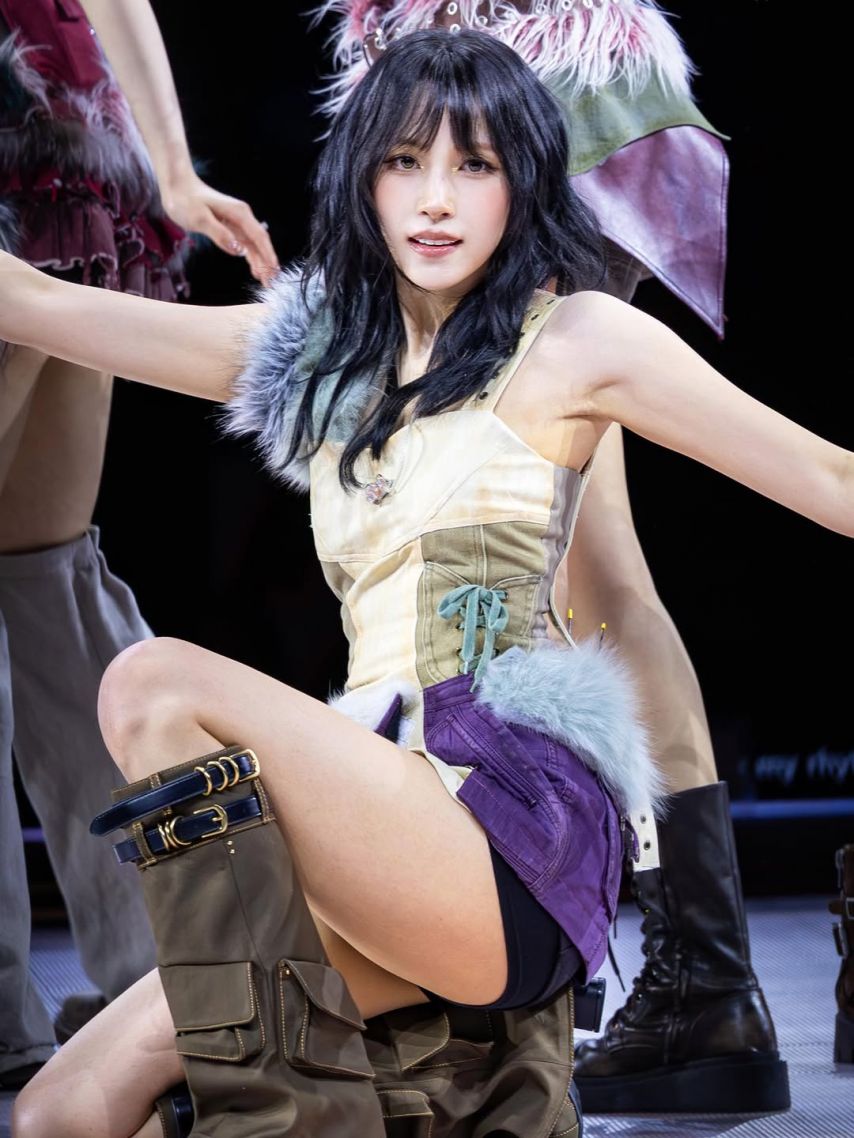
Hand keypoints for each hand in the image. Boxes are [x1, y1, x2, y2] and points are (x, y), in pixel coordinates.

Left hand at [159, 172, 279, 285]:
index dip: (268, 254)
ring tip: (266, 280)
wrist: (178, 186)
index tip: (274, 270)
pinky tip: (255, 269)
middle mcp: (242, 217)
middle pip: (260, 243)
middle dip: (267, 262)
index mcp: (239, 213)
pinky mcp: (230, 227)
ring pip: (253, 245)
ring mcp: (237, 222)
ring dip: (260, 262)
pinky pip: (245, 244)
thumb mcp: (200, 218)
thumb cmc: (186, 200)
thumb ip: (220, 234)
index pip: (259, 237)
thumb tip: (239, 250)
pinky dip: (251, 257)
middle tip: (271, 282)